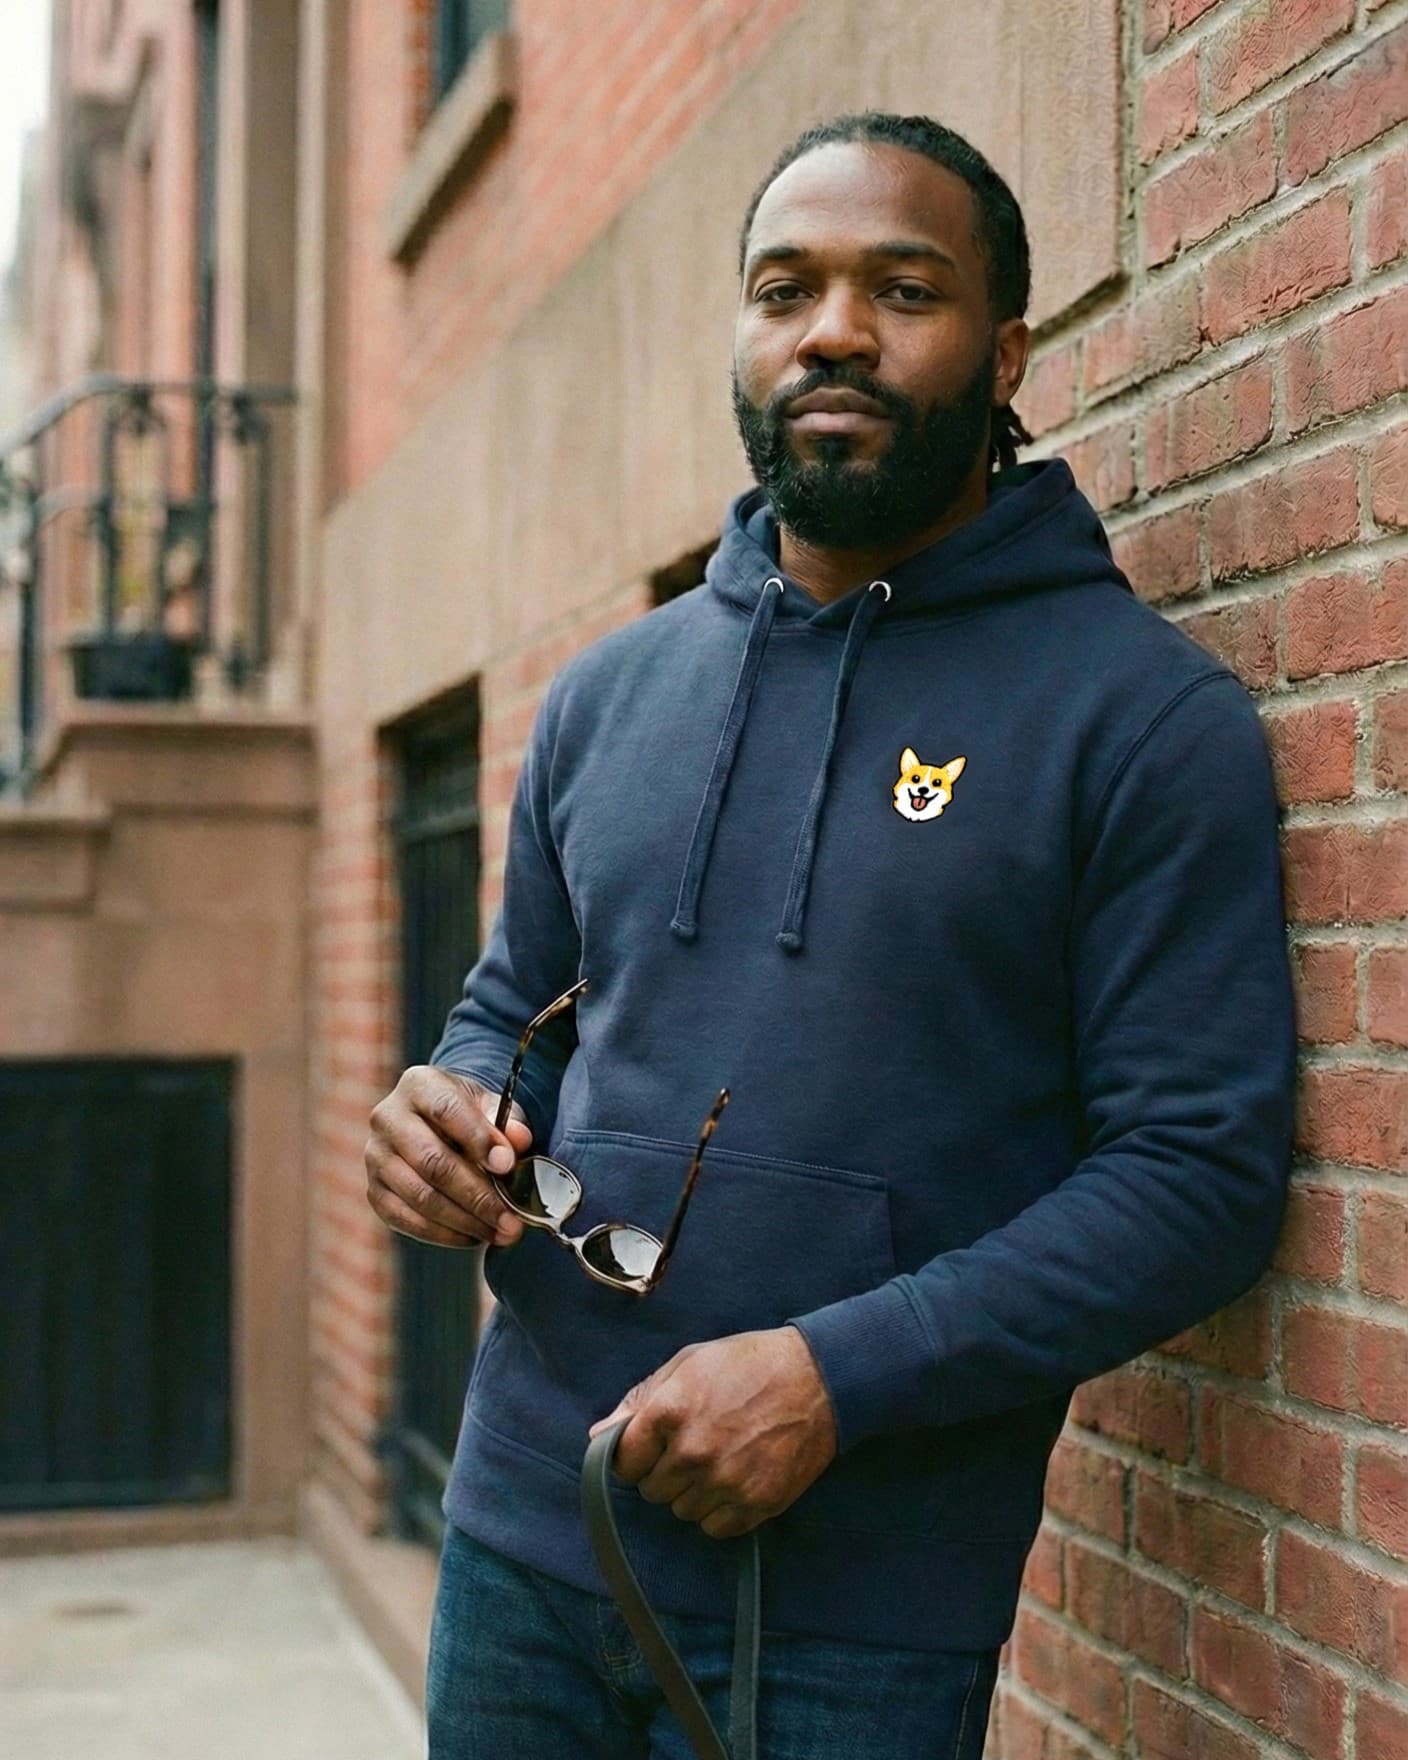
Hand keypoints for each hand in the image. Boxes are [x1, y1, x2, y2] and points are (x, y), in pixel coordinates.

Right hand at [365, 1067, 533, 1248]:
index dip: (478, 1139)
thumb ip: (507, 1121)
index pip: (447, 1111)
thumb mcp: (490, 1106)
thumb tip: (518, 1141)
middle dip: (477, 1195)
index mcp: (419, 1085)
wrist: (432, 1124)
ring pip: (420, 1196)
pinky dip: (443, 1234)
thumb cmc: (467, 1115)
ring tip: (500, 1233)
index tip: (507, 1166)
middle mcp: (388, 1118)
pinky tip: (473, 1236)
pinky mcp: (374, 1190)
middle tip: (511, 1220)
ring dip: (464, 1221)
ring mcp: (376, 1156)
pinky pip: (406, 1219)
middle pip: (432, 1162)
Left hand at [588, 1327, 837, 1538]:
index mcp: (670, 1412)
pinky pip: (715, 1527)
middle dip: (664, 1471)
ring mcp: (724, 1482)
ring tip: (720, 1458)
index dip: (635, 1454)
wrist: (819, 1379)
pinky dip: (721, 1509)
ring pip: (682, 1511)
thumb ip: (641, 1399)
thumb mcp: (690, 1363)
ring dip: (693, 1491)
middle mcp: (692, 1453)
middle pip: (652, 1490)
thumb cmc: (749, 1363)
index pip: (623, 1462)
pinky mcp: (755, 1504)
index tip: (650, 1447)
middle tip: (693, 1445)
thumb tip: (600, 1435)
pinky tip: (737, 1478)